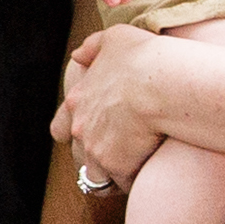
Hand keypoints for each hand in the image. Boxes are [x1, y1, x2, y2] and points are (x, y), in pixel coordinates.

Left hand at [58, 21, 166, 197]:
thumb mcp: (116, 38)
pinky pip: (123, 184)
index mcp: (78, 101)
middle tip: (120, 156)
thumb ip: (94, 47)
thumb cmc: (145, 56)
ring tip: (136, 171)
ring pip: (97, 176)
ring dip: (113, 176)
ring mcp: (96, 150)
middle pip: (78, 156)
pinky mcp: (117, 167)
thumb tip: (78, 55)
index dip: (74, 134)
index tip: (91, 136)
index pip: (61, 128)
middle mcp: (81, 129)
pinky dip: (134, 182)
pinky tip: (150, 176)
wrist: (164, 83)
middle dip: (96, 159)